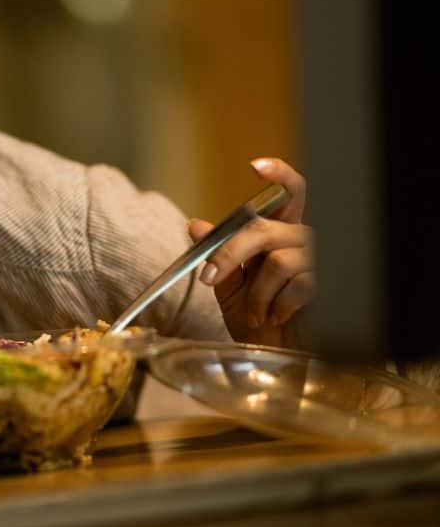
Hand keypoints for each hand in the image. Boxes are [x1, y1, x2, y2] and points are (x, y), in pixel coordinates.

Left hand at [188, 158, 314, 347]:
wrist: (280, 361)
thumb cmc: (257, 324)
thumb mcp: (229, 290)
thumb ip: (216, 256)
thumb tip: (195, 225)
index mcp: (280, 235)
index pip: (290, 194)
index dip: (279, 175)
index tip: (256, 166)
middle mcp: (302, 241)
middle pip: (265, 229)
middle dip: (230, 253)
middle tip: (211, 278)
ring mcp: (320, 262)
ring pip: (278, 261)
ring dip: (256, 294)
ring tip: (256, 313)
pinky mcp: (330, 286)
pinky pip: (298, 285)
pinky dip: (276, 306)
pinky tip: (276, 317)